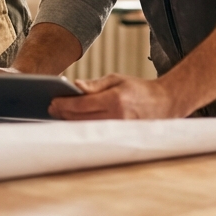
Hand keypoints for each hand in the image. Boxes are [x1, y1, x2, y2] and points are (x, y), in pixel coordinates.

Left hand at [48, 73, 181, 119]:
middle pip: (80, 118)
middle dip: (63, 113)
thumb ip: (95, 85)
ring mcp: (119, 129)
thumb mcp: (116, 79)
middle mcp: (116, 117)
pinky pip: (96, 132)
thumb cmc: (138, 89)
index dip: (64, 104)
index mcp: (114, 100)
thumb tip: (75, 86)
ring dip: (70, 121)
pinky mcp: (120, 136)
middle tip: (51, 108)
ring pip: (86, 127)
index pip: (81, 104)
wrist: (164, 103)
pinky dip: (83, 127)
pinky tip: (74, 121)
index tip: (52, 101)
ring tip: (59, 114)